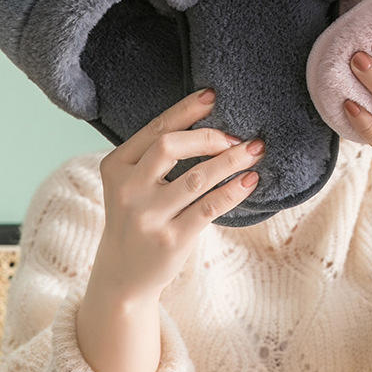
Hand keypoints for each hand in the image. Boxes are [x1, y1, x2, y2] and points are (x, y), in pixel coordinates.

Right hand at [91, 88, 266, 301]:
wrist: (123, 276)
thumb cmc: (139, 215)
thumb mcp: (133, 182)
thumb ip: (157, 153)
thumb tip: (210, 117)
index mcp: (117, 166)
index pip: (156, 128)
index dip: (187, 109)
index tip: (214, 95)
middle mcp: (128, 190)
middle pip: (170, 147)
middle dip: (209, 136)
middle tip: (238, 136)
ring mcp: (148, 217)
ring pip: (196, 178)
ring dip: (230, 160)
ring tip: (255, 150)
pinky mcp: (170, 240)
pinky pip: (209, 208)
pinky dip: (233, 190)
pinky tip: (250, 180)